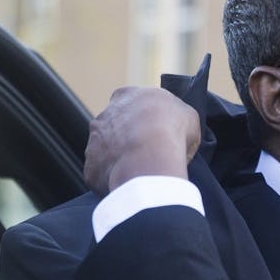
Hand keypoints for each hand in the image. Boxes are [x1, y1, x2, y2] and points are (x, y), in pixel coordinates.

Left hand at [85, 87, 200, 195]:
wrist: (148, 158)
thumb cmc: (170, 131)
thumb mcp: (188, 116)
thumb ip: (178, 117)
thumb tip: (179, 130)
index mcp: (126, 96)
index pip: (130, 103)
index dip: (144, 117)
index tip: (157, 130)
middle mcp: (104, 116)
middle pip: (115, 127)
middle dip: (129, 139)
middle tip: (149, 153)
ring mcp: (94, 142)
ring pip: (107, 152)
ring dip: (121, 160)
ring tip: (142, 172)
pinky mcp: (91, 167)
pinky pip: (104, 175)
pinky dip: (115, 180)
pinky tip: (132, 184)